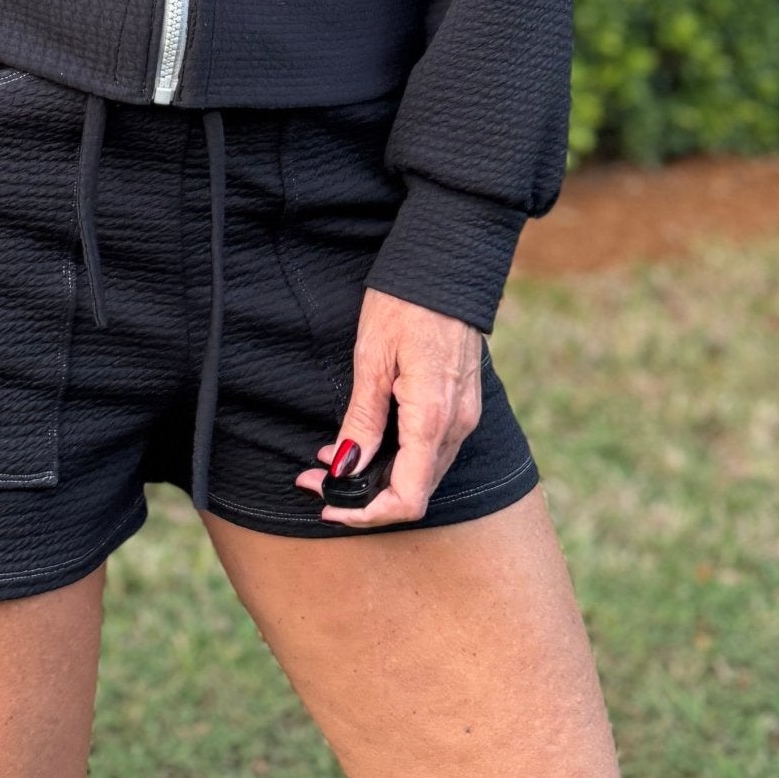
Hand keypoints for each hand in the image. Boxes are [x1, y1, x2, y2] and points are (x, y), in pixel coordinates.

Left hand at [295, 290, 483, 526]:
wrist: (446, 263)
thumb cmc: (405, 303)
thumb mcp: (371, 359)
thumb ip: (362, 420)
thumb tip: (345, 467)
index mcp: (433, 417)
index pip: (407, 498)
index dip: (366, 514)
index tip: (327, 505)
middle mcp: (457, 425)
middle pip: (414, 491)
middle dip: (362, 496)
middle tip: (314, 479)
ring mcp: (464, 416)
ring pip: (421, 472)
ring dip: (376, 476)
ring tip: (329, 459)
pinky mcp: (461, 404)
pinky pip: (430, 447)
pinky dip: (395, 455)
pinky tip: (362, 439)